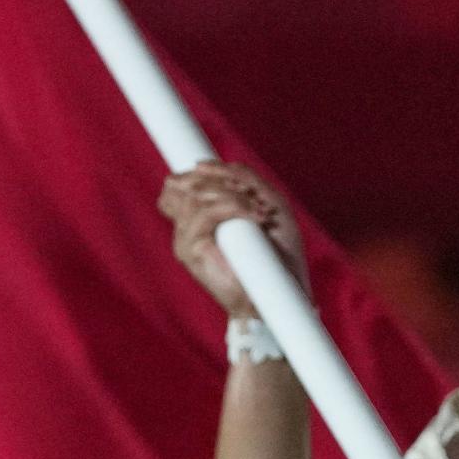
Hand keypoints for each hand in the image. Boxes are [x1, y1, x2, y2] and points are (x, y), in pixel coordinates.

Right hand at [160, 162, 309, 319]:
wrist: (282, 294)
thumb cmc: (278, 253)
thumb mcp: (268, 203)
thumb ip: (244, 178)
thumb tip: (201, 164)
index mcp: (197, 218)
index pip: (176, 184)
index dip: (203, 172)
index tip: (239, 183)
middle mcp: (185, 228)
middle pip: (184, 182)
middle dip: (223, 179)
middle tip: (254, 196)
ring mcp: (185, 239)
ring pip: (196, 194)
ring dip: (234, 195)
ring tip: (261, 212)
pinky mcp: (189, 251)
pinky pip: (205, 213)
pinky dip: (235, 207)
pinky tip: (257, 218)